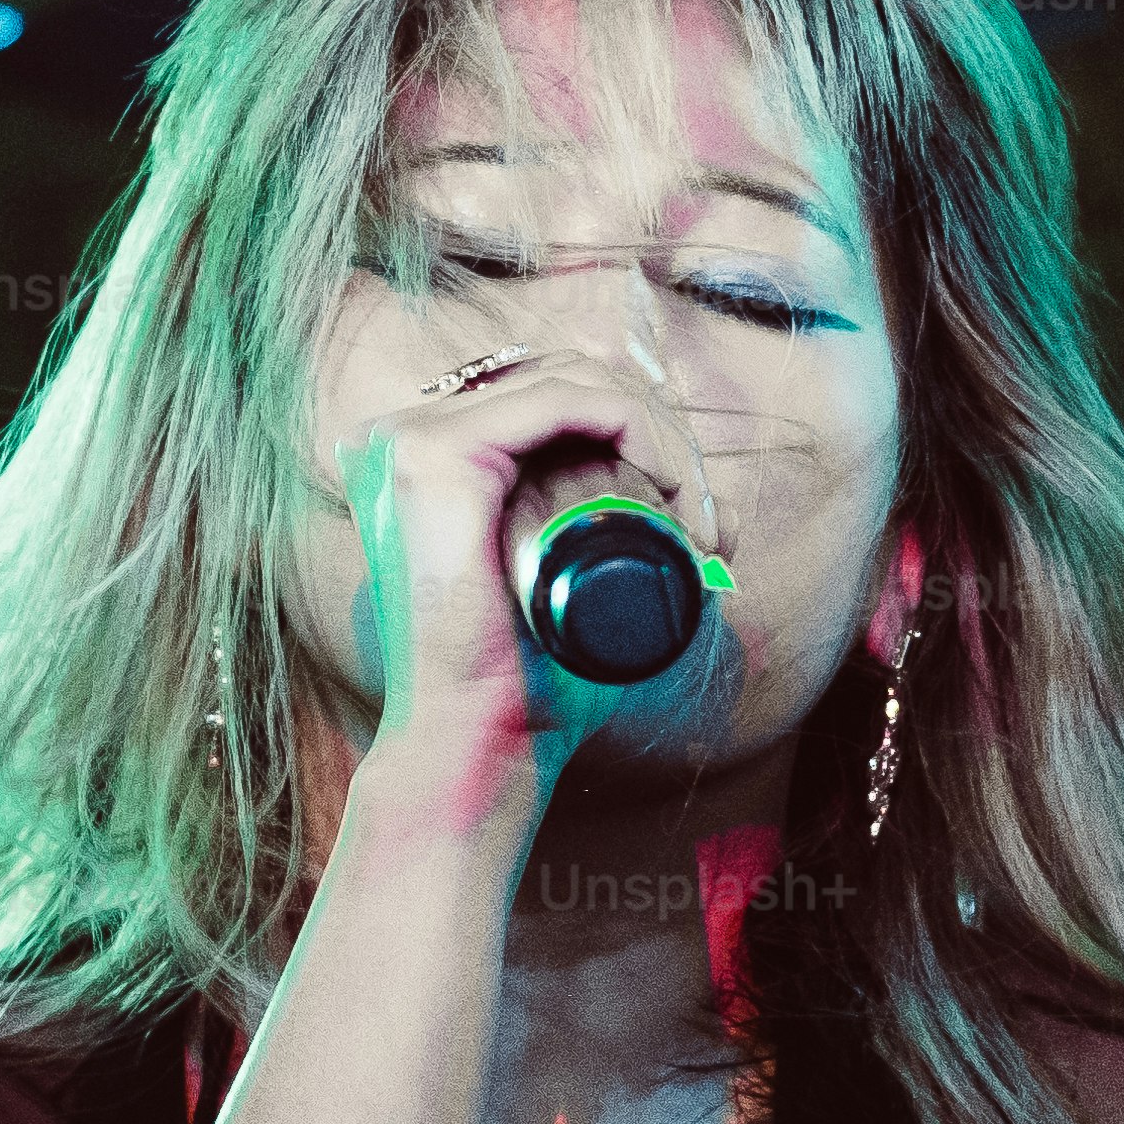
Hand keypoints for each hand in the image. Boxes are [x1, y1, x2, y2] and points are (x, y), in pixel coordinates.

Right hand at [335, 344, 696, 805]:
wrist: (477, 745)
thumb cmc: (527, 683)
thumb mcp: (574, 589)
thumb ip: (613, 552)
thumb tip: (718, 526)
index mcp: (425, 458)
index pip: (552, 394)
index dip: (642, 431)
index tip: (699, 517)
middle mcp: (405, 436)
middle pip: (567, 379)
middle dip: (660, 432)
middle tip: (708, 521)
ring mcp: (411, 440)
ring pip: (575, 383)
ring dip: (663, 434)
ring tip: (698, 517)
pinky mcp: (434, 455)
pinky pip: (564, 400)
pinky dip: (637, 424)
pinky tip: (671, 479)